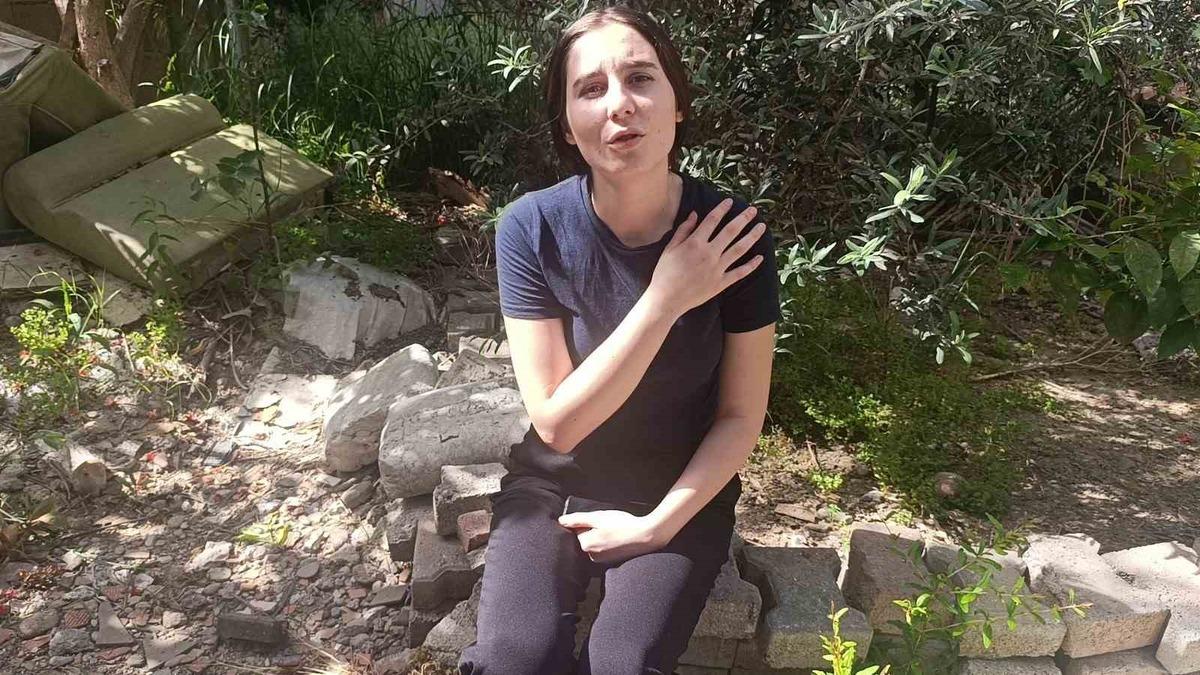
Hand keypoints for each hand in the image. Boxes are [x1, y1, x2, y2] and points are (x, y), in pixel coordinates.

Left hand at [557, 510, 666, 563]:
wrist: (646, 535)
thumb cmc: (622, 524)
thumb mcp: (598, 517)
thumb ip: (578, 519)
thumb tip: (561, 521)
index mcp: (586, 545)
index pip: (577, 531)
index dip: (588, 522)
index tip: (599, 520)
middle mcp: (592, 556)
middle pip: (586, 538)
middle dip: (594, 530)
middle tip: (608, 524)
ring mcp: (602, 560)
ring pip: (596, 543)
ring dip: (602, 536)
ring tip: (615, 530)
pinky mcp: (612, 561)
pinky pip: (604, 549)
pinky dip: (609, 542)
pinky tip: (618, 537)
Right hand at [646, 198, 765, 316]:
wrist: (667, 299)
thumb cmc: (665, 273)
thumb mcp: (670, 248)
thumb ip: (683, 230)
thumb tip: (694, 214)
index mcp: (695, 243)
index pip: (712, 220)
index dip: (722, 209)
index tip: (730, 201)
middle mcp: (709, 253)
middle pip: (731, 231)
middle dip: (743, 219)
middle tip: (754, 210)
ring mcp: (717, 269)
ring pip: (739, 249)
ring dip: (752, 236)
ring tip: (762, 227)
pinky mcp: (721, 283)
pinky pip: (740, 272)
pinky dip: (751, 265)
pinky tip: (760, 257)